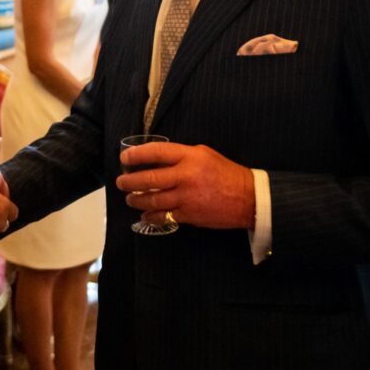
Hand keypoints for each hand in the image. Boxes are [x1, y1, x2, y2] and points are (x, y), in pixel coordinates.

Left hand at [115, 142, 254, 229]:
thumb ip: (180, 155)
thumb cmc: (225, 172)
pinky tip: (144, 215)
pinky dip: (150, 216)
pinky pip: (163, 216)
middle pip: (149, 179)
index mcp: (189, 157)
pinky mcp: (189, 215)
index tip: (124, 157)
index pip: (155, 152)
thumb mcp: (204, 154)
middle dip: (129, 182)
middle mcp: (185, 176)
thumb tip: (156, 158)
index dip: (136, 154)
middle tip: (120, 182)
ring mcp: (186, 197)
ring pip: (152, 200)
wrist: (248, 198)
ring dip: (137, 200)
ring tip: (130, 199)